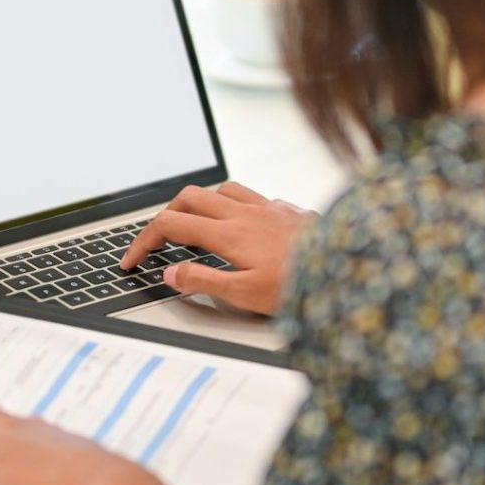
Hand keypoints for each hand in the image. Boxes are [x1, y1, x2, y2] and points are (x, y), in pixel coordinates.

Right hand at [121, 181, 316, 315]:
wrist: (352, 269)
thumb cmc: (301, 285)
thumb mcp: (245, 294)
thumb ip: (204, 282)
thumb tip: (171, 272)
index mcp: (228, 233)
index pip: (171, 226)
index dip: (144, 241)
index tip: (132, 260)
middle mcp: (245, 213)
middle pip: (190, 197)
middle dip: (166, 215)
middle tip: (158, 240)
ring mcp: (268, 208)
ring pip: (221, 190)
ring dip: (200, 204)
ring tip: (196, 227)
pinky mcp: (287, 211)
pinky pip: (253, 196)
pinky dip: (235, 205)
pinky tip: (243, 224)